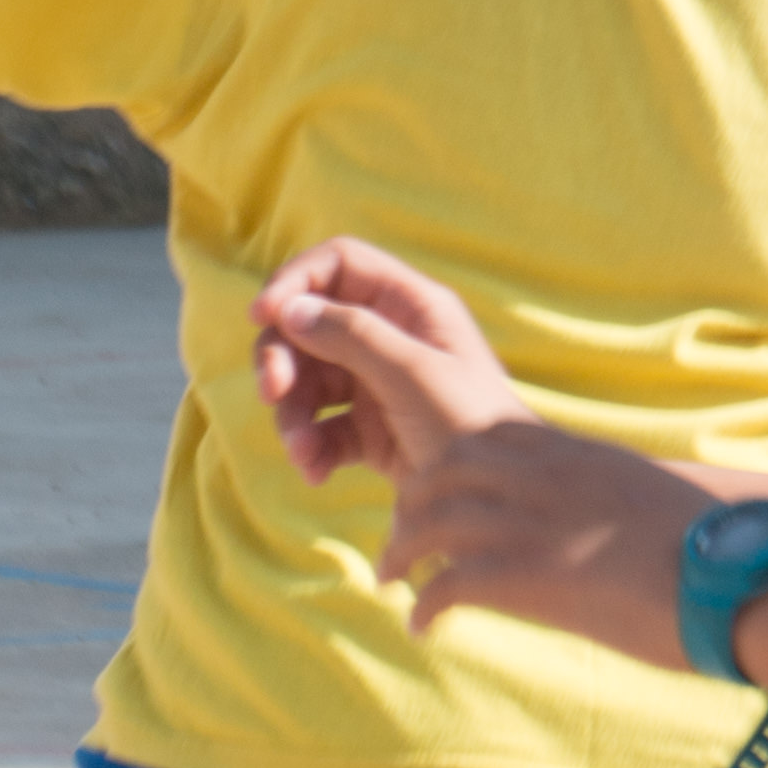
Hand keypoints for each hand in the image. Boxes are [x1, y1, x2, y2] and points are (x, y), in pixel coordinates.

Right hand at [250, 236, 703, 662]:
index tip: (263, 316)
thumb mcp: (413, 372)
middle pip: (308, 324)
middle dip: (283, 358)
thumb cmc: (473, 425)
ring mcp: (377, 384)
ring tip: (302, 451)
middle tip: (275, 393)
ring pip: (307, 380)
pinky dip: (310, 447)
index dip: (295, 282)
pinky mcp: (370, 431)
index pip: (337, 265)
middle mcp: (390, 337)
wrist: (504, 502)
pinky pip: (321, 428)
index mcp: (410, 305)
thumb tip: (287, 309)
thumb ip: (351, 334)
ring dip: (292, 414)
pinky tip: (316, 471)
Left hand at [376, 420, 712, 660]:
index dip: (443, 465)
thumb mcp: (639, 501)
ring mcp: (530, 519)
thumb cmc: (705, 550)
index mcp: (570, 452)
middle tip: (399, 540)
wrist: (736, 577)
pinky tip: (422, 628)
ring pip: (429, 521)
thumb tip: (593, 526)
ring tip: (391, 579)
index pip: (478, 437)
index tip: (428, 491)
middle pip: (440, 471)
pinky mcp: (525, 573)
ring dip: (400, 552)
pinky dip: (425, 606)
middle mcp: (541, 475)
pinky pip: (446, 584)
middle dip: (410, 503)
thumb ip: (599, 499)